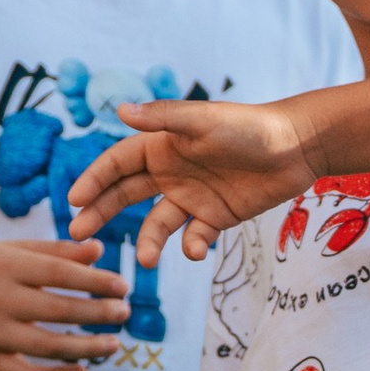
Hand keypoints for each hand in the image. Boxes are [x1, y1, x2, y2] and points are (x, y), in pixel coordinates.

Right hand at [0, 237, 128, 370]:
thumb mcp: (13, 251)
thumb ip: (56, 251)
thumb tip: (99, 250)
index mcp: (4, 265)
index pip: (58, 272)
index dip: (95, 280)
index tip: (124, 286)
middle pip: (58, 310)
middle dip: (98, 313)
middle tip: (124, 314)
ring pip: (47, 346)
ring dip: (87, 348)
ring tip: (114, 345)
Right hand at [67, 96, 317, 265]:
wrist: (297, 147)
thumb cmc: (249, 126)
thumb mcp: (203, 121)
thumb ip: (162, 118)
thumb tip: (119, 110)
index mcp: (161, 145)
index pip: (116, 164)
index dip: (93, 180)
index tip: (72, 201)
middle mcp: (170, 172)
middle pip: (125, 195)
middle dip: (101, 213)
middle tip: (78, 235)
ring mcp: (192, 196)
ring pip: (158, 223)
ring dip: (150, 241)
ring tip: (146, 260)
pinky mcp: (216, 217)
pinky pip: (195, 236)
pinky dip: (192, 246)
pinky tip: (195, 252)